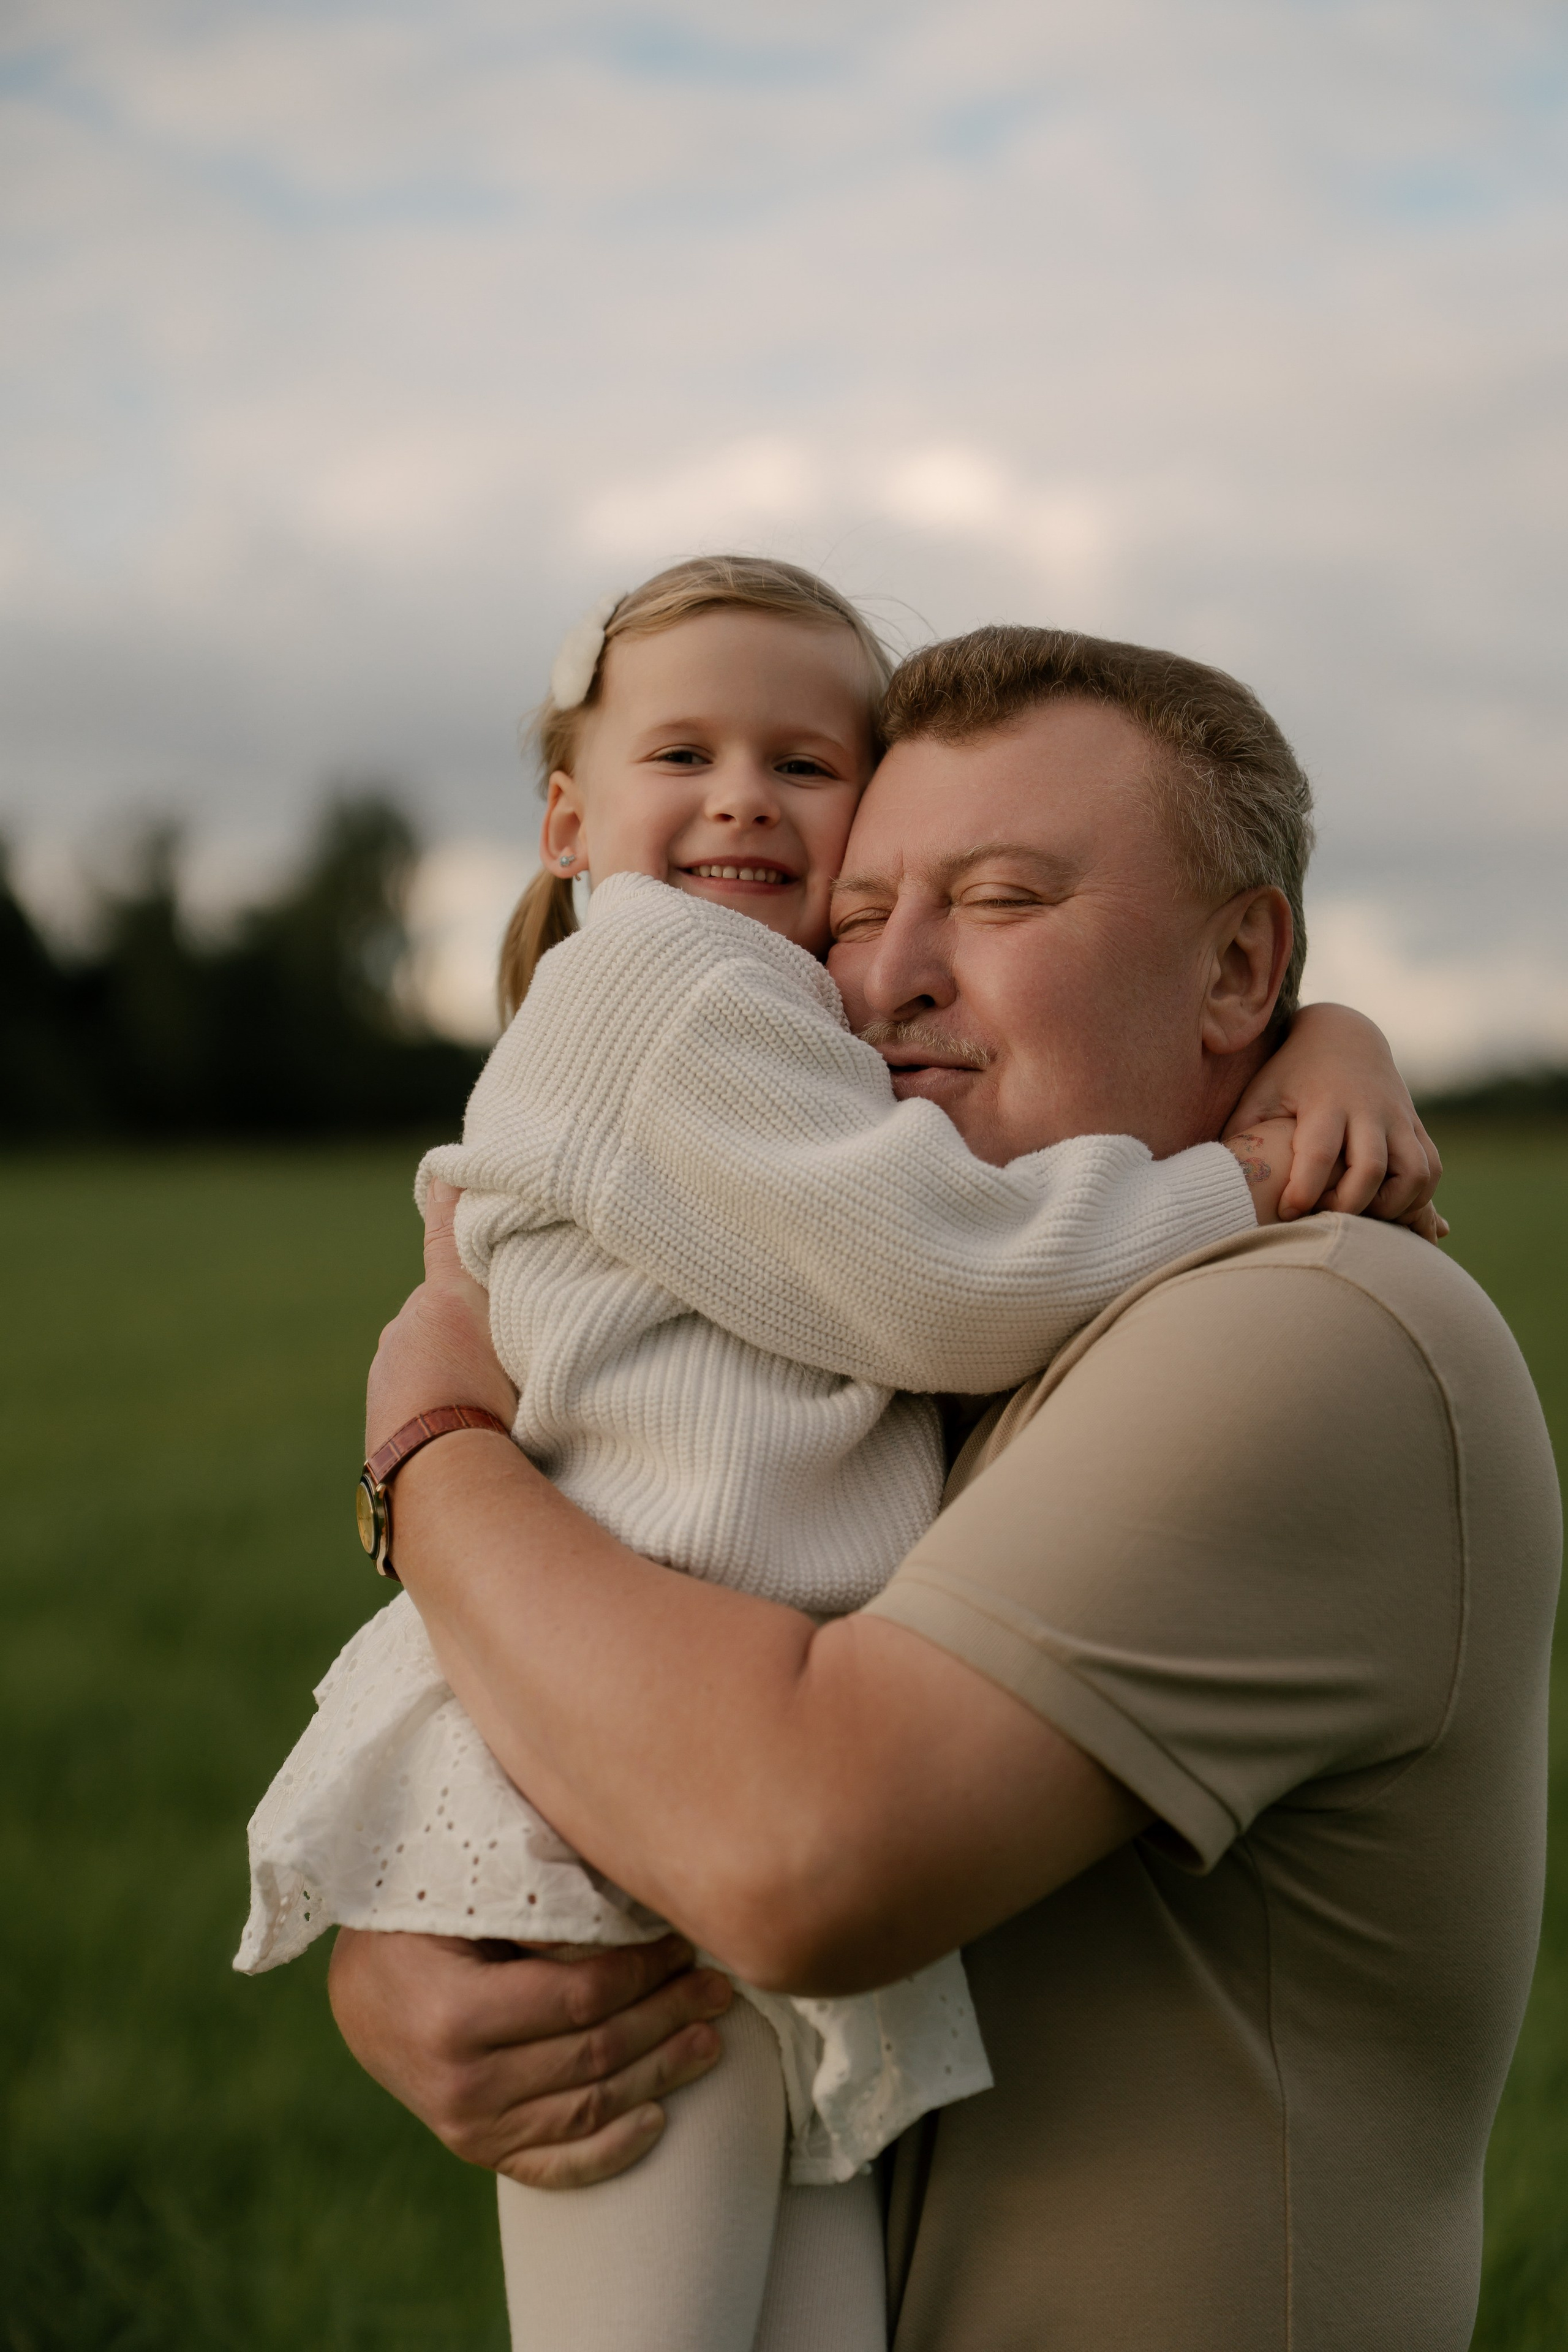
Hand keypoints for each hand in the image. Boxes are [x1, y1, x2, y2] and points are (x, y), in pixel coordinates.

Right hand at [327, 1928, 733, 2187]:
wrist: (360, 1991)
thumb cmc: (419, 1922)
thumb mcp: (465, 1898)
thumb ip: (537, 1914)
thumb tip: (632, 1920)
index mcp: (455, 2013)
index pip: (580, 1997)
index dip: (644, 1972)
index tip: (684, 1943)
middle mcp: (461, 2083)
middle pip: (595, 2053)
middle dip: (668, 2018)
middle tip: (719, 1989)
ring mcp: (467, 2127)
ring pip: (589, 2108)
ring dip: (660, 2075)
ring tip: (709, 2041)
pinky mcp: (474, 2149)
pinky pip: (553, 2165)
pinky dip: (611, 2150)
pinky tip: (659, 2120)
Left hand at [366, 1179, 515, 1454]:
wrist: (440, 1477)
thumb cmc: (490, 1401)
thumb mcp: (511, 1327)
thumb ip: (500, 1275)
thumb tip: (470, 1208)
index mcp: (438, 1299)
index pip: (446, 1237)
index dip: (451, 1206)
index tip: (448, 1176)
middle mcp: (403, 1328)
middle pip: (443, 1310)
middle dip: (468, 1320)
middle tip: (507, 1347)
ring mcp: (386, 1376)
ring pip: (426, 1357)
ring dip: (451, 1369)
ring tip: (491, 1402)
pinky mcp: (380, 1423)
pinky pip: (415, 1401)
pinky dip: (436, 1406)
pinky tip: (467, 1432)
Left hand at [1228, 1003, 1444, 1229]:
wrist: (1346, 1036)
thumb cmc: (1291, 1073)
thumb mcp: (1262, 1092)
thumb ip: (1243, 1132)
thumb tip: (1221, 1178)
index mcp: (1326, 1102)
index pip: (1319, 1153)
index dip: (1305, 1190)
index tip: (1287, 1213)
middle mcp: (1368, 1110)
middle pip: (1371, 1168)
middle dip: (1349, 1206)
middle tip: (1324, 1219)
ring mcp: (1398, 1119)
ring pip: (1415, 1173)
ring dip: (1392, 1207)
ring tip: (1360, 1218)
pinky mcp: (1416, 1127)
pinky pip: (1430, 1170)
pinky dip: (1417, 1197)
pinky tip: (1387, 1208)